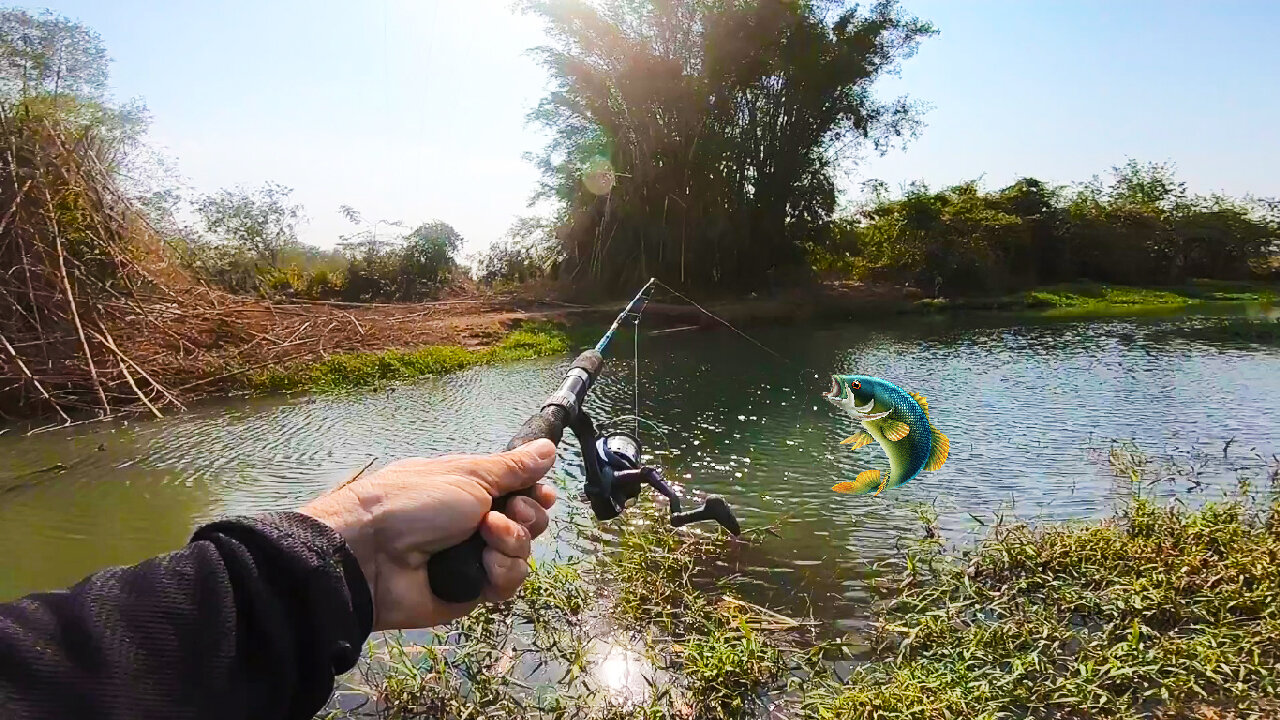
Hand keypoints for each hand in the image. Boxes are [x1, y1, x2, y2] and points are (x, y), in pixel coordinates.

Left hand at [300, 439, 557, 629]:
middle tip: (504, 511)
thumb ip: (512, 467)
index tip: (542, 493)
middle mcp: (477, 523)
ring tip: (487, 534)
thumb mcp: (467, 474)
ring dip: (513, 542)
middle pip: (528, 523)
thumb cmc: (416, 501)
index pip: (520, 493)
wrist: (371, 552)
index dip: (535, 494)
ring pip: (522, 554)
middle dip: (526, 516)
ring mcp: (475, 558)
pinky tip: (485, 563)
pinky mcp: (472, 591)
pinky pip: (507, 583)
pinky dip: (502, 571)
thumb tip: (549, 446)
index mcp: (472, 490)